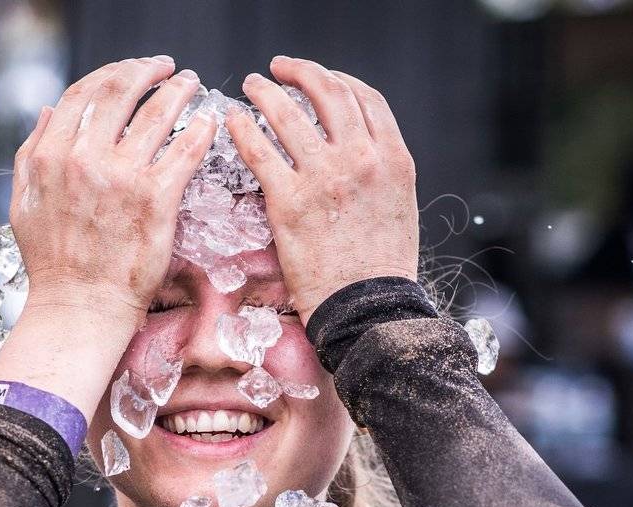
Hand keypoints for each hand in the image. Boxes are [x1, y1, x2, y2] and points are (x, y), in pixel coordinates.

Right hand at [10, 57, 217, 335]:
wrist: (80, 309)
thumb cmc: (53, 266)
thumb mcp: (24, 204)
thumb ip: (32, 154)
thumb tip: (46, 112)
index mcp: (51, 155)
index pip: (84, 93)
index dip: (112, 72)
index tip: (131, 71)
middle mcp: (85, 158)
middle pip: (121, 91)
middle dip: (148, 71)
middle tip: (167, 69)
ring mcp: (123, 177)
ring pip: (158, 113)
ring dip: (179, 91)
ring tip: (192, 85)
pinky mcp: (156, 200)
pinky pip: (185, 151)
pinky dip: (201, 130)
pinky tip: (209, 122)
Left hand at [225, 58, 418, 324]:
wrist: (369, 309)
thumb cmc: (382, 271)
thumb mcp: (399, 208)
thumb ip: (380, 173)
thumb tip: (360, 155)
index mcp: (392, 158)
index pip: (364, 98)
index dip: (336, 79)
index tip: (318, 80)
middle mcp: (361, 159)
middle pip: (327, 92)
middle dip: (300, 73)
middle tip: (279, 71)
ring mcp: (324, 178)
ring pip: (288, 113)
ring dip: (265, 92)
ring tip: (252, 87)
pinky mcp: (290, 202)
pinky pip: (259, 151)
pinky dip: (242, 128)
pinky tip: (232, 121)